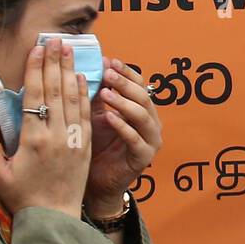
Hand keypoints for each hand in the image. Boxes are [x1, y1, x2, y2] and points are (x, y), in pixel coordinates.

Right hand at [0, 37, 91, 218]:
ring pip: (73, 98)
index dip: (36, 69)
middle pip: (56, 90)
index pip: (35, 96)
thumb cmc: (21, 196)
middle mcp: (56, 136)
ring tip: (70, 50)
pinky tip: (82, 77)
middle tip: (56, 39)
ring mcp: (74, 140)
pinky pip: (85, 114)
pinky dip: (84, 93)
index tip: (37, 49)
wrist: (54, 219)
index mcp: (33, 140)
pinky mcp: (85, 146)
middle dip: (55, 62)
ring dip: (71, 71)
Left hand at [85, 58, 163, 218]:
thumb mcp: (95, 115)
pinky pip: (135, 139)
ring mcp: (150, 141)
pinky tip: (108, 116)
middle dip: (125, 83)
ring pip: (143, 116)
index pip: (139, 85)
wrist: (96, 182)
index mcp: (142, 111)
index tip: (110, 60)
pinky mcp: (143, 158)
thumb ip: (98, 94)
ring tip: (106, 92)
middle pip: (143, 97)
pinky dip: (122, 126)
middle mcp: (151, 124)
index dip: (126, 72)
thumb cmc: (96, 147)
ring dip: (124, 102)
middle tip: (108, 73)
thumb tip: (93, 64)